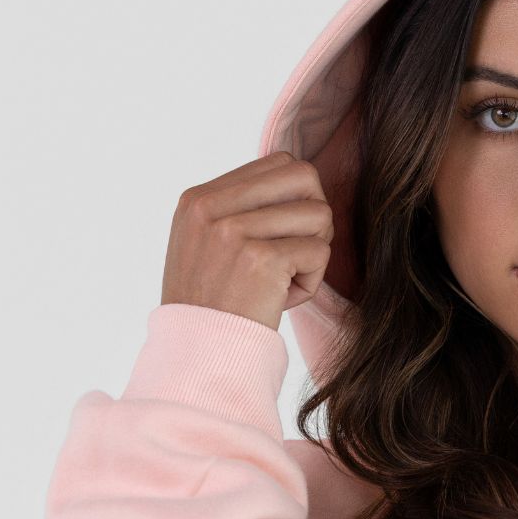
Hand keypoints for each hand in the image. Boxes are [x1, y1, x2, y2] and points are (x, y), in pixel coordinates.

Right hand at [162, 151, 333, 333]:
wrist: (198, 354)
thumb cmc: (210, 305)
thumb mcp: (205, 246)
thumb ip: (238, 211)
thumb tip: (299, 183)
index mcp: (199, 199)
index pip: (279, 164)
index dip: (299, 197)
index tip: (286, 233)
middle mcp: (212, 208)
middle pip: (304, 176)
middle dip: (316, 214)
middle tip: (300, 250)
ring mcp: (234, 232)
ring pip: (318, 215)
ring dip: (313, 253)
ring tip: (286, 280)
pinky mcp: (260, 260)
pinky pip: (319, 254)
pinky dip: (311, 282)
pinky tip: (283, 300)